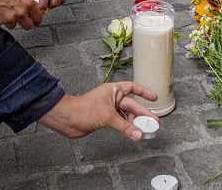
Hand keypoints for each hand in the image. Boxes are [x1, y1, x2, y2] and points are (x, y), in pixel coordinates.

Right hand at [0, 0, 43, 29]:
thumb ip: (26, 1)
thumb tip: (30, 7)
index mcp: (28, 3)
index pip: (38, 17)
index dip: (37, 19)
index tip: (35, 20)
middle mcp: (21, 12)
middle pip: (29, 26)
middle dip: (26, 23)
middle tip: (23, 20)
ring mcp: (11, 18)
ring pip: (15, 25)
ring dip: (13, 21)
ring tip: (8, 13)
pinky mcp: (2, 22)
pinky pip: (5, 25)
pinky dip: (3, 21)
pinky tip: (1, 13)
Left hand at [37, 82, 157, 140]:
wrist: (68, 119)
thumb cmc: (83, 109)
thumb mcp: (108, 117)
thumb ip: (125, 126)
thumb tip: (138, 133)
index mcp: (113, 90)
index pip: (132, 87)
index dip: (144, 92)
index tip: (153, 97)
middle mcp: (111, 98)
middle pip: (131, 105)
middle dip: (142, 113)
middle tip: (152, 121)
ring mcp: (108, 109)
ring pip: (126, 115)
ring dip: (134, 122)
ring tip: (143, 129)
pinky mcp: (104, 119)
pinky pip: (120, 123)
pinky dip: (126, 128)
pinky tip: (132, 132)